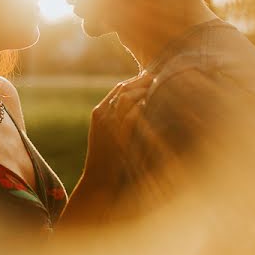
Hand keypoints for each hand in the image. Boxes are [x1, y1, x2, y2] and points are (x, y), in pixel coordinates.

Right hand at [79, 72, 154, 189]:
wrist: (98, 178)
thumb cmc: (106, 158)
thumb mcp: (106, 134)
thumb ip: (116, 119)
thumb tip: (137, 106)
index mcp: (99, 112)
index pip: (117, 89)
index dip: (134, 81)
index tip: (148, 77)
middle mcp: (102, 114)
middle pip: (123, 89)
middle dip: (141, 81)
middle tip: (156, 76)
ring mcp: (109, 124)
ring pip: (127, 97)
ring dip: (143, 90)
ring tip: (157, 87)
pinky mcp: (118, 134)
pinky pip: (132, 114)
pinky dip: (143, 107)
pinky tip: (153, 105)